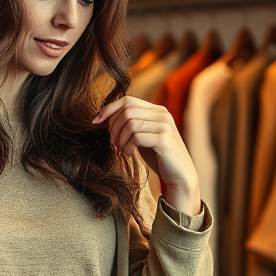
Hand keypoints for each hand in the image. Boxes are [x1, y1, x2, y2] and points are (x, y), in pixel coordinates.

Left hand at [93, 96, 201, 215]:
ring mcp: (165, 126)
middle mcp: (162, 114)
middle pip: (126, 110)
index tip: (95, 122)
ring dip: (119, 139)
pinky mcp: (164, 139)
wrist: (179, 175)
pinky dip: (127, 147)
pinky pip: (136, 137)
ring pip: (130, 123)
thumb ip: (129, 125)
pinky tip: (128, 154)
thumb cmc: (158, 156)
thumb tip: (102, 118)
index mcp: (156, 110)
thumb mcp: (141, 137)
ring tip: (120, 150)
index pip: (127, 100)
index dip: (108, 109)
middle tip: (112, 143)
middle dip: (113, 127)